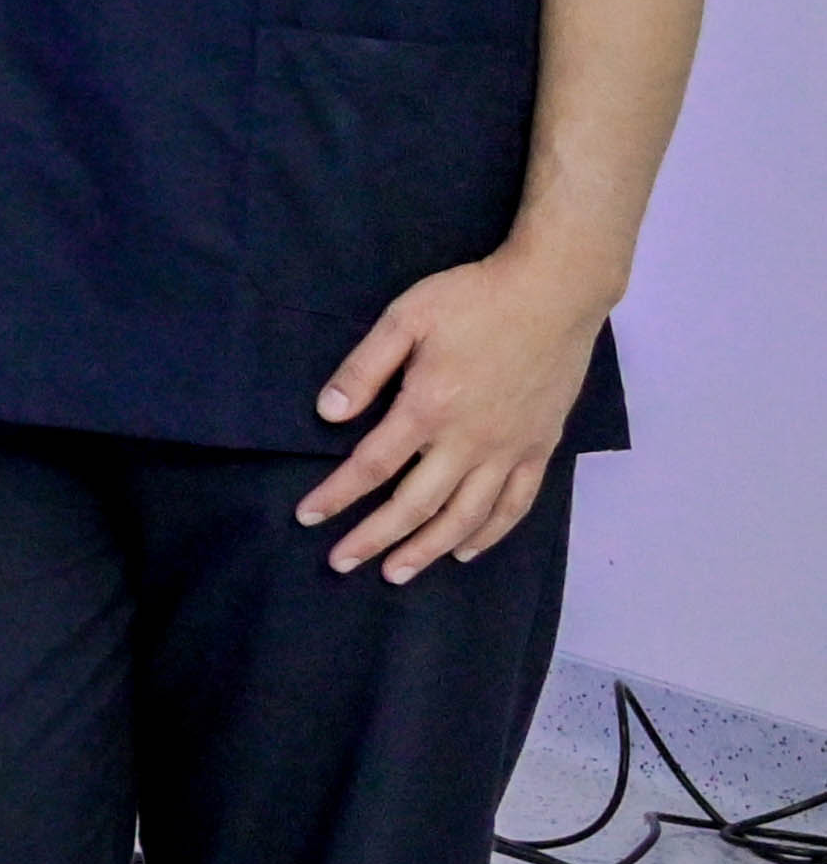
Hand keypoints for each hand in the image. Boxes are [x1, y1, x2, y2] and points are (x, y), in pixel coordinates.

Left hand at [300, 258, 606, 582]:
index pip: (371, 466)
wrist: (555, 291)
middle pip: (415, 504)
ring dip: (428, 549)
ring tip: (397, 572)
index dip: (336, 496)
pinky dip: (490, 533)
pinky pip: (516, 504)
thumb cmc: (474, 298)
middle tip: (341, 563)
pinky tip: (466, 550)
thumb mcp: (405, 319)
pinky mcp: (540, 447)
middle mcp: (470, 440)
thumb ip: (364, 369)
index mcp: (429, 408)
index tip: (308, 518)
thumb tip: (327, 414)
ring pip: (465, 516)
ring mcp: (510, 448)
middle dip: (374, 538)